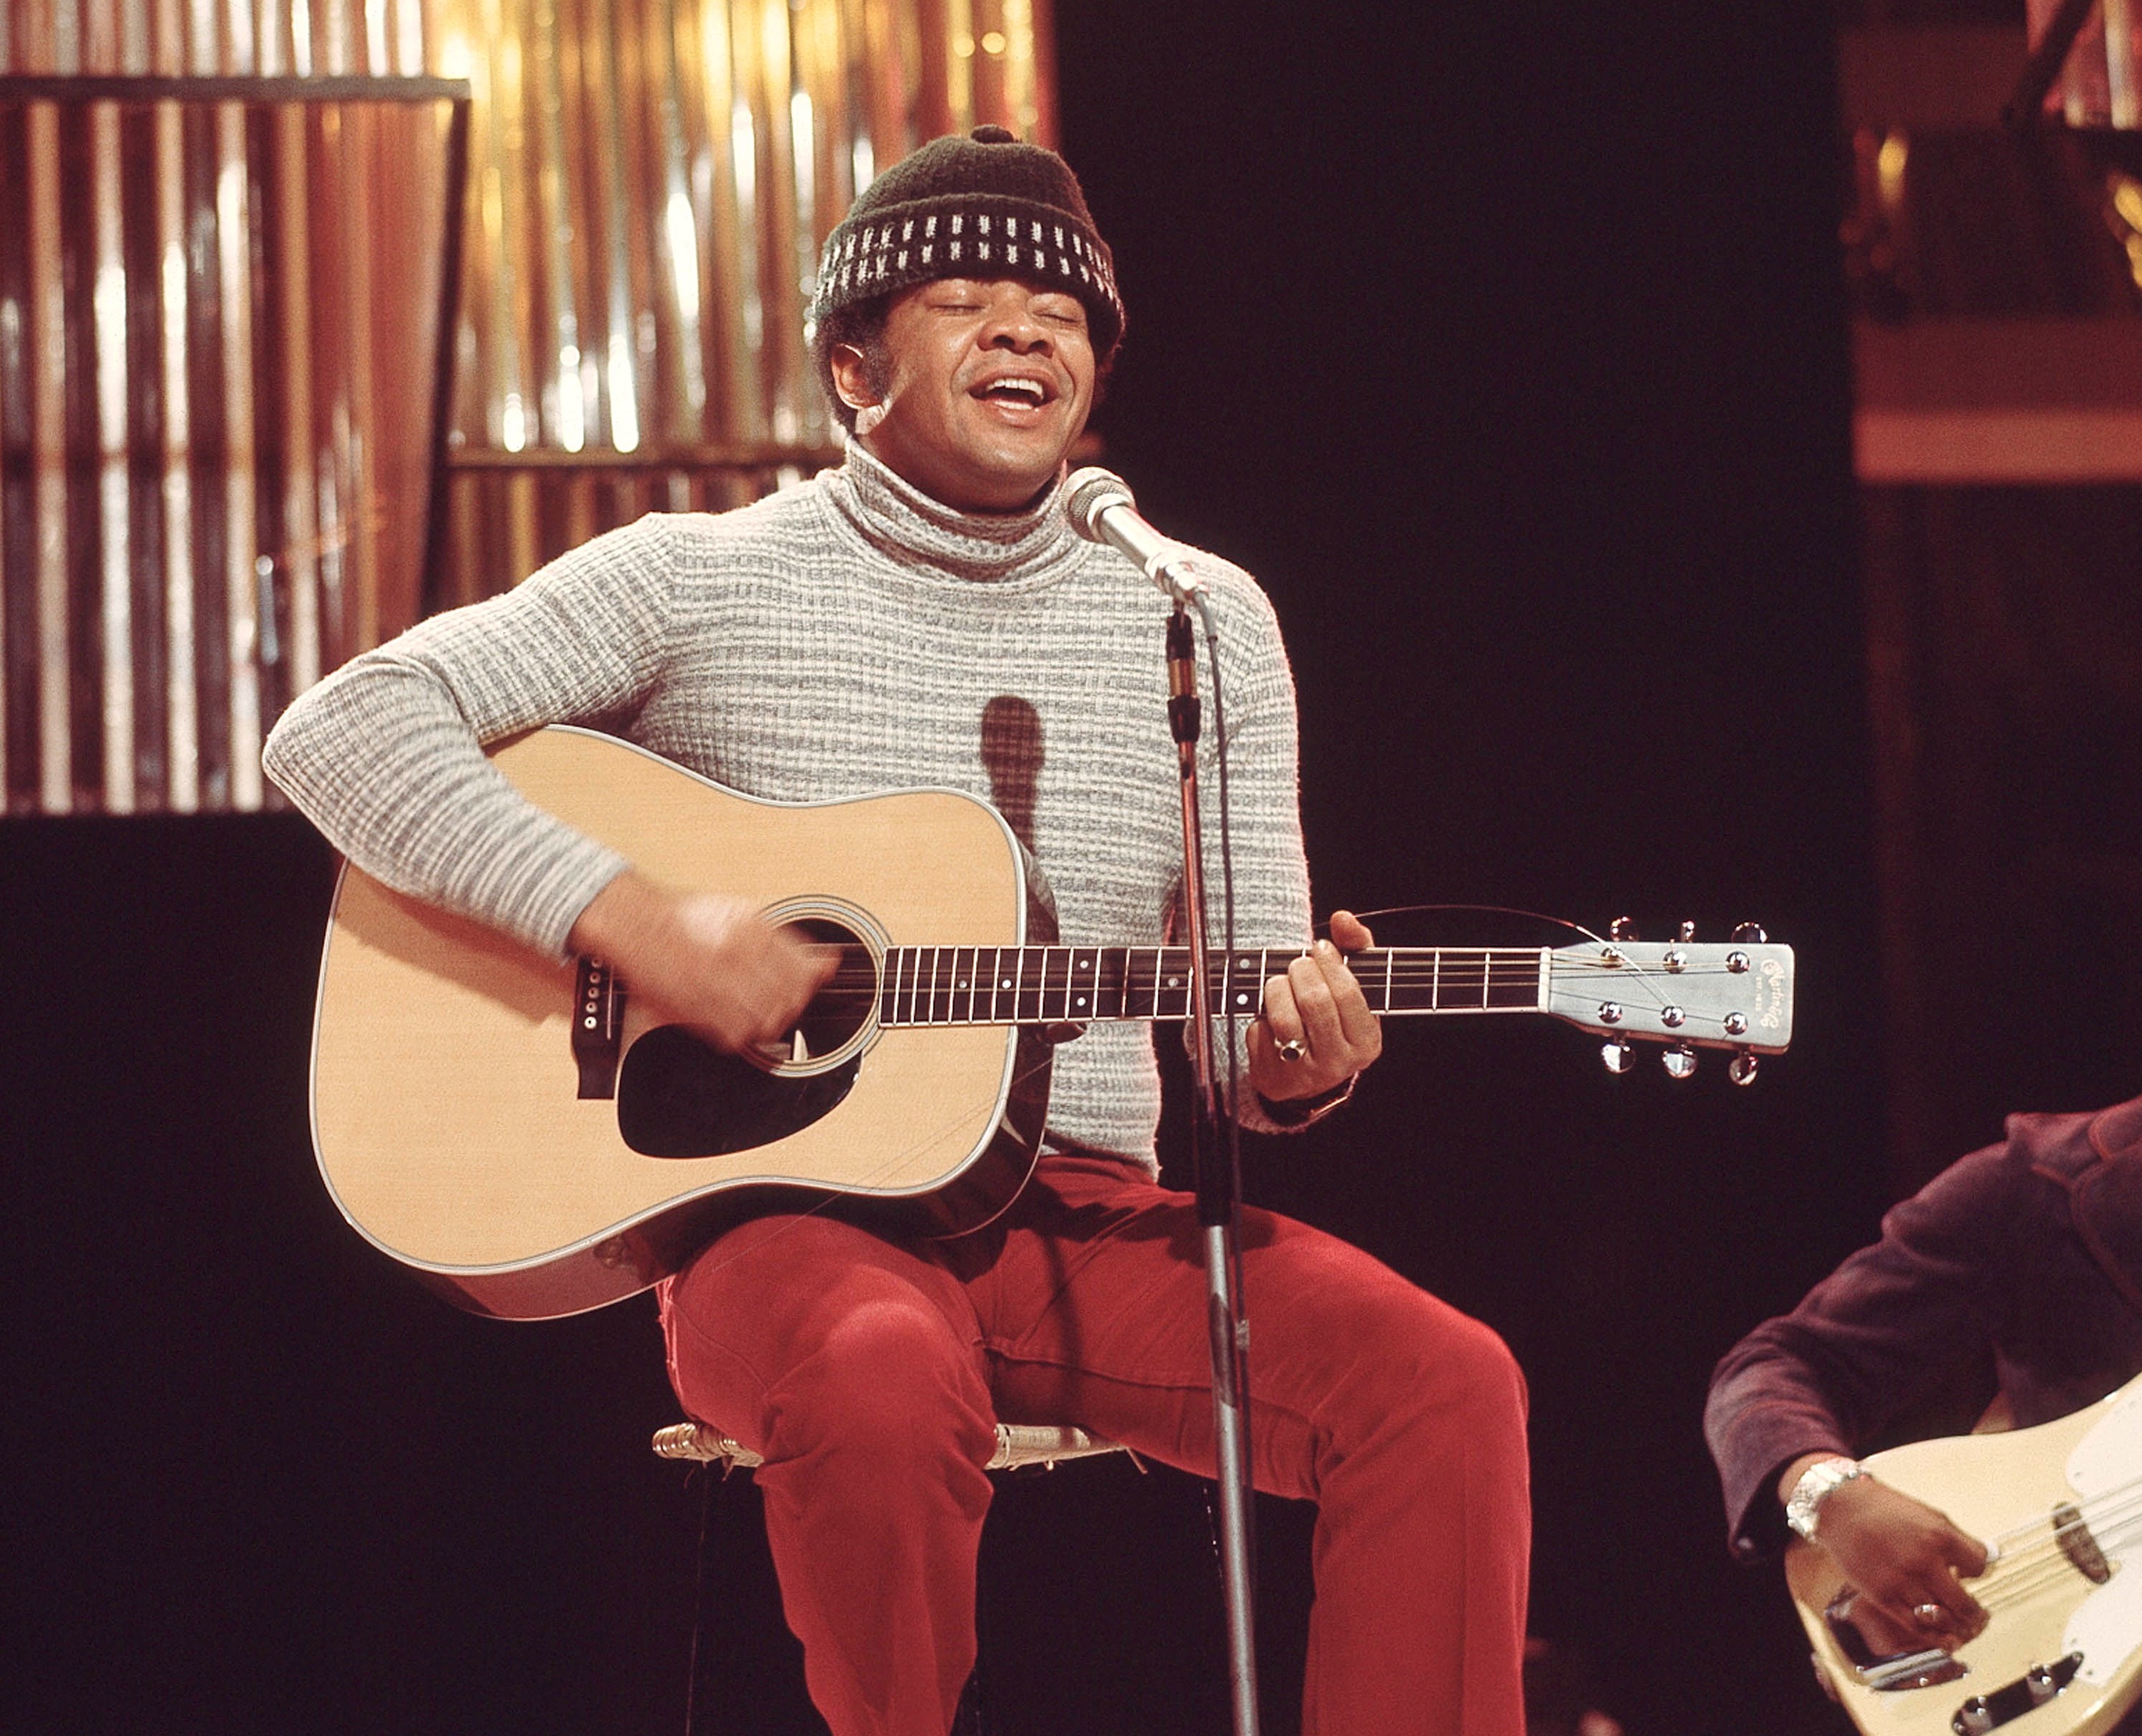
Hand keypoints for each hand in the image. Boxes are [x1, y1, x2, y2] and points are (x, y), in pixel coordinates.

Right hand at [568, 871, 834, 1054]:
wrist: (635, 925)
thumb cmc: (684, 918)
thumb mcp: (740, 912)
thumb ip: (784, 938)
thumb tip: (825, 962)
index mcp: (750, 928)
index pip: (803, 968)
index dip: (811, 979)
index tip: (811, 981)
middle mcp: (735, 955)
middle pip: (790, 997)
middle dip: (792, 1001)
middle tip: (783, 996)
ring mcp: (715, 983)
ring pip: (768, 1020)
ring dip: (770, 1019)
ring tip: (758, 1008)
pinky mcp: (695, 1010)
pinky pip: (737, 1036)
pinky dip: (743, 1034)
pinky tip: (736, 1019)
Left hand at [1247, 910, 1383, 1102]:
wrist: (1307, 1074)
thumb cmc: (1333, 1019)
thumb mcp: (1353, 988)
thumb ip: (1354, 949)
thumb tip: (1343, 918)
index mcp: (1366, 1042)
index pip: (1347, 993)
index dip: (1330, 963)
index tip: (1320, 948)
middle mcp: (1339, 1062)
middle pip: (1314, 1002)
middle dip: (1301, 972)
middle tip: (1298, 965)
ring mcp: (1305, 1073)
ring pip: (1284, 1019)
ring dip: (1277, 989)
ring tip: (1280, 982)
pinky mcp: (1274, 1077)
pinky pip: (1260, 1033)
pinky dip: (1260, 1015)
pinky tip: (1268, 1014)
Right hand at [1782, 1458, 1989, 1650]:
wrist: (1841, 1509)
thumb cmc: (1886, 1510)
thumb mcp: (1928, 1515)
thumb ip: (1956, 1540)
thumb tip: (1983, 1562)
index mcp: (1939, 1536)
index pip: (1979, 1567)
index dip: (1977, 1571)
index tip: (1969, 1573)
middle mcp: (1923, 1561)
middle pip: (1965, 1603)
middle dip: (1976, 1614)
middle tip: (1980, 1617)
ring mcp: (1902, 1581)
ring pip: (1942, 1619)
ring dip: (1959, 1629)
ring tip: (1966, 1630)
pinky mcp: (1882, 1596)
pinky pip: (1916, 1626)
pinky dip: (1936, 1639)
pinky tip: (1948, 1641)